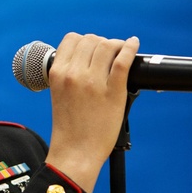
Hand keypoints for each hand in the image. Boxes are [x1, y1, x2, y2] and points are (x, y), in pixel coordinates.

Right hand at [45, 33, 139, 192]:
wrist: (76, 152)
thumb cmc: (69, 128)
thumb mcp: (59, 95)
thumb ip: (69, 76)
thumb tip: (90, 58)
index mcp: (58, 74)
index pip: (71, 39)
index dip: (84, 41)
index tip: (92, 50)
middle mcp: (74, 74)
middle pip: (91, 40)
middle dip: (101, 43)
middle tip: (108, 55)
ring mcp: (93, 82)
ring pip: (107, 45)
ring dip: (116, 46)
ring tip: (120, 53)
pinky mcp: (112, 91)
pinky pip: (123, 59)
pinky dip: (131, 48)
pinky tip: (133, 45)